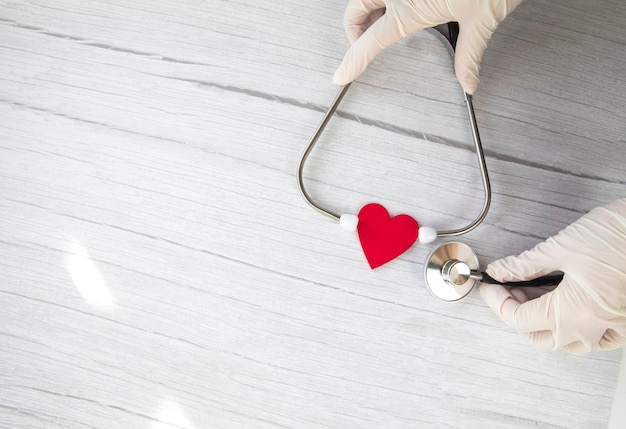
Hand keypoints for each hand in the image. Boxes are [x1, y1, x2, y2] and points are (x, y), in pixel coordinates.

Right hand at [333, 0, 522, 93]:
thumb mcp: (482, 20)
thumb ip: (469, 55)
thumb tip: (468, 82)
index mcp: (408, 9)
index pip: (368, 43)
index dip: (351, 62)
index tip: (340, 75)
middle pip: (354, 10)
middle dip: (355, 28)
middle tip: (366, 42)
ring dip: (366, 8)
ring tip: (381, 21)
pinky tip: (399, 3)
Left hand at [479, 199, 625, 353]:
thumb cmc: (619, 234)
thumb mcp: (561, 247)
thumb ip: (525, 264)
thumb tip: (501, 271)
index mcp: (574, 312)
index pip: (519, 320)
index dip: (498, 302)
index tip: (491, 287)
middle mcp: (594, 327)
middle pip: (540, 338)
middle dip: (518, 316)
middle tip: (509, 289)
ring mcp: (614, 327)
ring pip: (569, 343)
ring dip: (545, 324)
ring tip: (535, 294)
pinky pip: (597, 339)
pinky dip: (577, 329)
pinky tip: (568, 307)